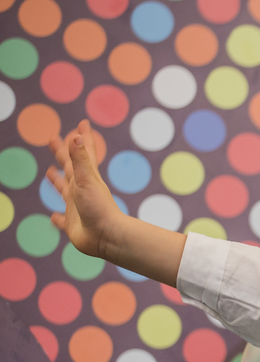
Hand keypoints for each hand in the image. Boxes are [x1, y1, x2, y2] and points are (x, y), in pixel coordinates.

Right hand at [46, 119, 121, 258]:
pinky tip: (54, 217)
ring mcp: (77, 207)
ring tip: (50, 173)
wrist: (107, 237)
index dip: (81, 138)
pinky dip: (57, 218)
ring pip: (64, 190)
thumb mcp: (87, 180)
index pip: (82, 153)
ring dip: (57, 181)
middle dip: (62, 153)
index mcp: (85, 178)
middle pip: (69, 167)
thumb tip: (76, 136)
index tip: (83, 124)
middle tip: (54, 139)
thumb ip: (80, 159)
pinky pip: (63, 220)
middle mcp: (81, 190)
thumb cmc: (99, 208)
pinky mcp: (73, 225)